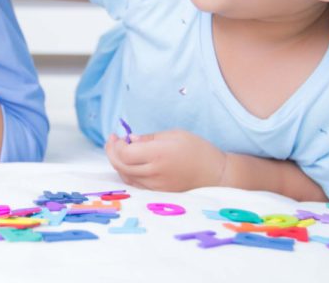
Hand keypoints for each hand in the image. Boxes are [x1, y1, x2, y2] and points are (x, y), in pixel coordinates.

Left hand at [104, 129, 227, 191]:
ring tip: (120, 150)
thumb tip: (130, 140)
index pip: (124, 153)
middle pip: (121, 166)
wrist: (217, 175)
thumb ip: (149, 138)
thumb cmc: (198, 150)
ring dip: (118, 163)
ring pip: (126, 176)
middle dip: (112, 152)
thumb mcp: (174, 135)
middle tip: (113, 141)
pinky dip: (127, 173)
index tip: (118, 135)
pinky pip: (135, 184)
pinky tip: (130, 163)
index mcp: (158, 154)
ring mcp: (156, 186)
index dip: (116, 145)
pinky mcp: (159, 194)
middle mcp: (154, 172)